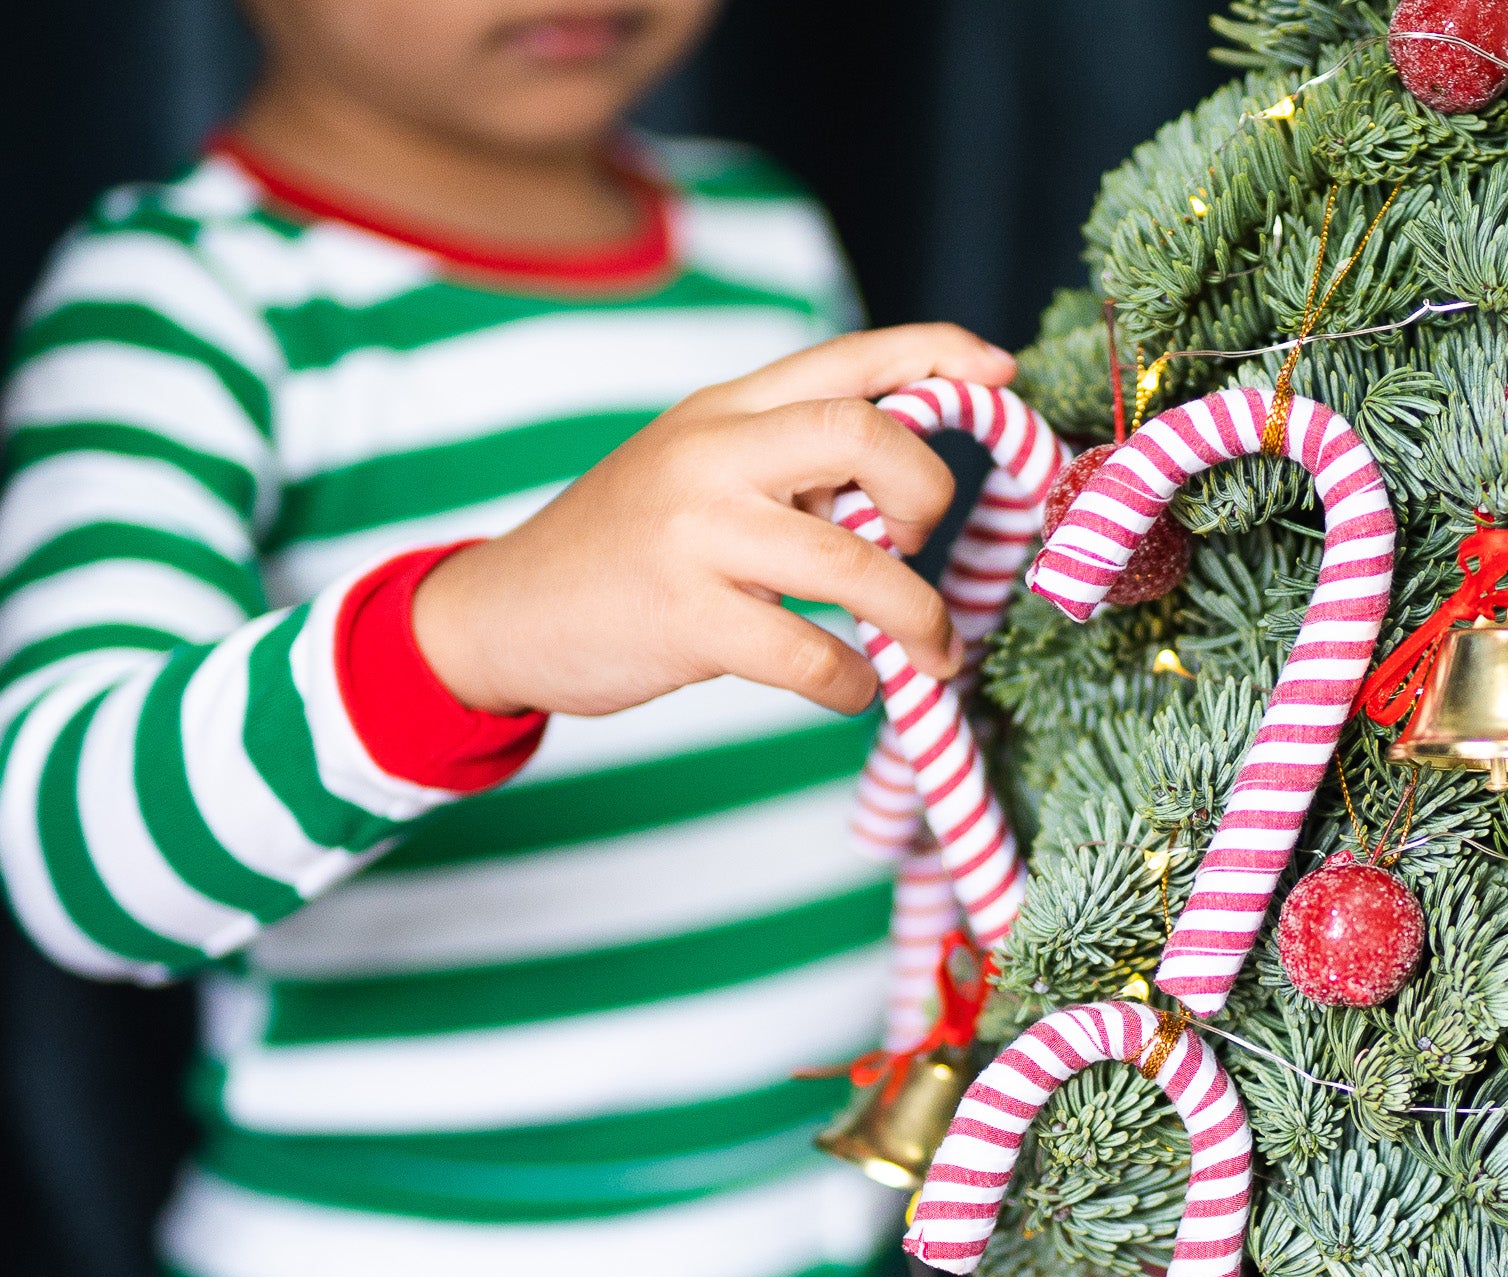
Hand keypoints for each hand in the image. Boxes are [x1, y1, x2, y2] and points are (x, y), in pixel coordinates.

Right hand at [414, 323, 1017, 716]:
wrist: (502, 613)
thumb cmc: (629, 548)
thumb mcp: (700, 471)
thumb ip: (791, 462)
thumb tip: (909, 484)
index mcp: (725, 408)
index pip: (849, 358)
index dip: (936, 354)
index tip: (1001, 374)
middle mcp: (712, 453)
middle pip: (865, 435)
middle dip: (929, 491)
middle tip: (929, 543)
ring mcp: (696, 533)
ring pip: (855, 561)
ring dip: (918, 616)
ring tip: (934, 650)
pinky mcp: (685, 617)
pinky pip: (810, 654)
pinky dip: (852, 681)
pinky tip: (850, 685)